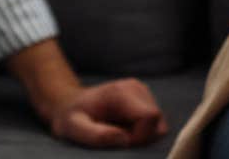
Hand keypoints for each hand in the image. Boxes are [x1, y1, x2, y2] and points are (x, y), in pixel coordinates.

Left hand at [45, 78, 167, 148]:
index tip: (119, 140)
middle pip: (158, 122)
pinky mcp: (144, 99)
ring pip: (158, 124)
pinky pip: (154, 123)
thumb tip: (124, 139)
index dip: (139, 136)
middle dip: (141, 137)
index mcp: (121, 92)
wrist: (69, 104)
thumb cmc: (70, 118)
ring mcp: (142, 92)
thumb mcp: (74, 128)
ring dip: (141, 135)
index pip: (151, 117)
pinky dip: (141, 131)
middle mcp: (136, 88)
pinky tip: (122, 127)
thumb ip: (96, 135)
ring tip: (117, 131)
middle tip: (116, 137)